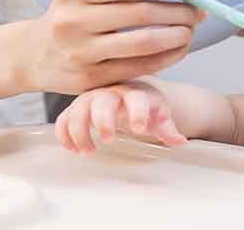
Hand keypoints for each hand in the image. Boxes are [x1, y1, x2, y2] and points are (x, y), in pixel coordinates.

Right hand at [24, 0, 208, 93]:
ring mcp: (81, 52)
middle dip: (179, 11)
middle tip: (200, 11)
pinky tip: (177, 50)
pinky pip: (138, 67)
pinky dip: (165, 58)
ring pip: (143, 43)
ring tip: (190, 30)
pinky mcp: (89, 79)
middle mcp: (75, 20)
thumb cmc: (69, 17)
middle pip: (141, 13)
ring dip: (176, 36)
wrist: (31, 55)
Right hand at [55, 81, 186, 154]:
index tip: (140, 129)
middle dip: (103, 121)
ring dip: (80, 132)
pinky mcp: (76, 108)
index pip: (137, 98)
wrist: (126, 92)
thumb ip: (167, 128)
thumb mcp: (157, 114)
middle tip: (109, 141)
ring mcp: (90, 99)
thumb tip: (179, 141)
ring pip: (78, 110)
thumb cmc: (142, 105)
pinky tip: (73, 149)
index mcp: (134, 93)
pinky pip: (63, 118)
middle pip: (102, 101)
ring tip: (89, 151)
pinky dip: (64, 135)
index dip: (138, 112)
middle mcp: (110, 92)